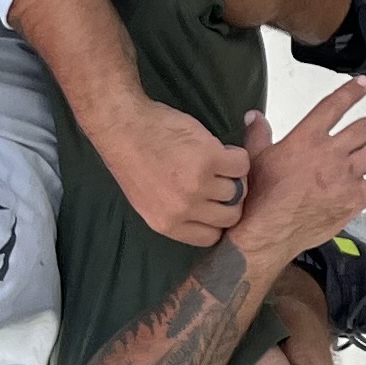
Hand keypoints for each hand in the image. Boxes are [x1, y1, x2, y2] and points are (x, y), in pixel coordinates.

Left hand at [86, 94, 258, 244]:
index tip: (218, 207)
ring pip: (237, 189)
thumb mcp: (146, 202)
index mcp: (166, 223)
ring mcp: (198, 184)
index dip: (218, 221)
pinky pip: (240, 164)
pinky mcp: (210, 158)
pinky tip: (223, 150)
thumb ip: (175, 213)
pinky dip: (237, 157)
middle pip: (230, 216)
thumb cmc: (132, 158)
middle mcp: (183, 209)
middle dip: (231, 200)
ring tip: (219, 162)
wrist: (125, 127)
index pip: (210, 237)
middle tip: (225, 182)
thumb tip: (205, 216)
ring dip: (233, 175)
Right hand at [232, 83, 365, 256]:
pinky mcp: (353, 199)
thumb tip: (255, 116)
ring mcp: (345, 176)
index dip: (351, 92)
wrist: (267, 230)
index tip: (363, 85)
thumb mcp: (255, 158)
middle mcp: (330, 153)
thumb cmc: (260, 197)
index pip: (334, 106)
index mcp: (306, 138)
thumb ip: (259, 134)